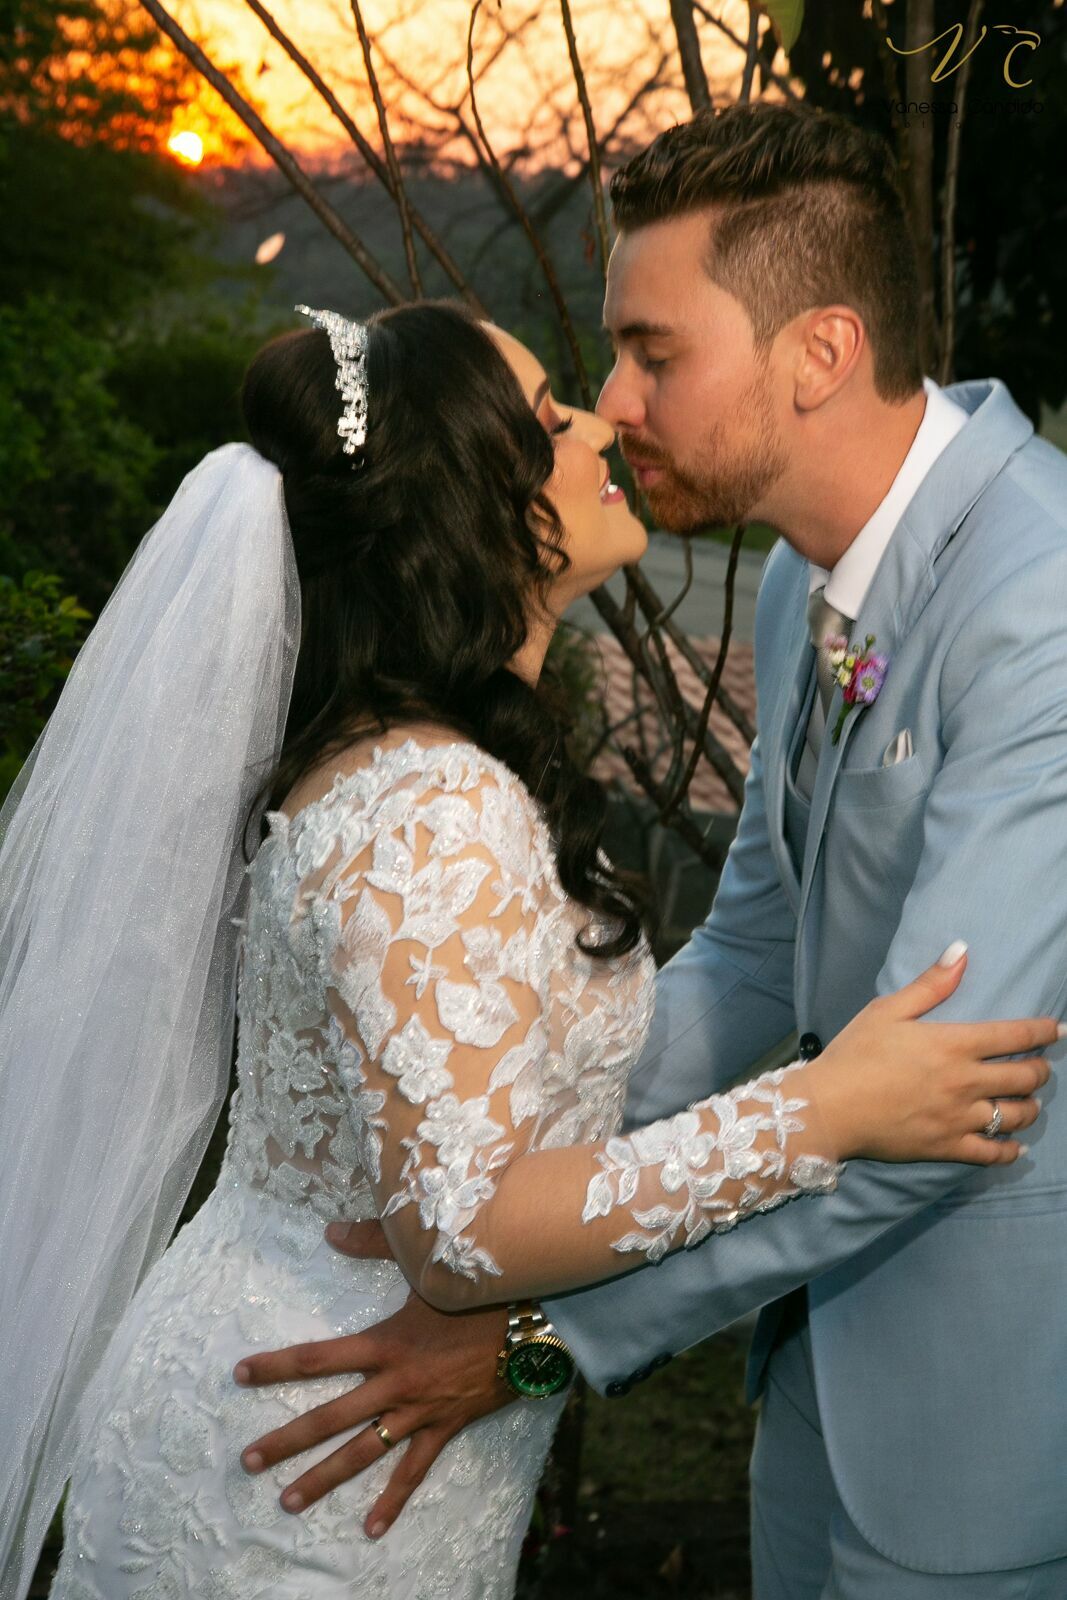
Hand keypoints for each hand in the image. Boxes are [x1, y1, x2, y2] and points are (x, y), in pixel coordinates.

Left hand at [234, 1220, 512, 1536]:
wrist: (530, 1320)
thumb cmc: (477, 1286)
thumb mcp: (424, 1260)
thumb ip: (373, 1241)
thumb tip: (331, 1230)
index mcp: (384, 1344)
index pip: (317, 1358)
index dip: (276, 1366)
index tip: (239, 1374)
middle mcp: (394, 1383)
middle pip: (329, 1418)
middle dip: (286, 1441)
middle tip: (248, 1461)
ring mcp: (418, 1411)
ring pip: (362, 1453)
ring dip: (324, 1478)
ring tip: (288, 1502)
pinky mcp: (445, 1427)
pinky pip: (414, 1470)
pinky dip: (393, 1500)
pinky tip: (370, 1528)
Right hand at [807, 942, 1059, 1164]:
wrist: (828, 1108)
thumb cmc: (854, 1054)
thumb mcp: (887, 1010)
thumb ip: (931, 984)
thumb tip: (962, 951)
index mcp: (953, 1045)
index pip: (1015, 1036)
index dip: (1043, 1031)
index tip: (1059, 1030)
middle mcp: (965, 1082)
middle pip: (1025, 1077)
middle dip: (1041, 1070)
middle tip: (1041, 1066)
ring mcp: (959, 1118)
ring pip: (1016, 1115)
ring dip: (1031, 1106)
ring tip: (1029, 1101)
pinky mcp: (947, 1147)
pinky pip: (991, 1152)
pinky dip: (1009, 1150)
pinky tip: (1016, 1146)